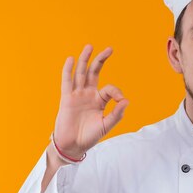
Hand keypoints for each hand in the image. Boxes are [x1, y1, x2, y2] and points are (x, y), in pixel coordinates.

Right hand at [52, 44, 128, 158]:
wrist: (73, 145)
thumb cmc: (89, 136)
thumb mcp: (106, 125)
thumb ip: (116, 114)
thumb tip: (126, 101)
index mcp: (99, 100)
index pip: (109, 89)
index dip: (116, 92)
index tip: (121, 100)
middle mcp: (88, 94)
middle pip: (94, 73)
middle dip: (101, 60)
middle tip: (109, 49)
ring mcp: (77, 95)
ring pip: (81, 74)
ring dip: (85, 60)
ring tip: (89, 46)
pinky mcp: (66, 98)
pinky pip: (67, 82)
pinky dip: (68, 70)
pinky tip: (71, 59)